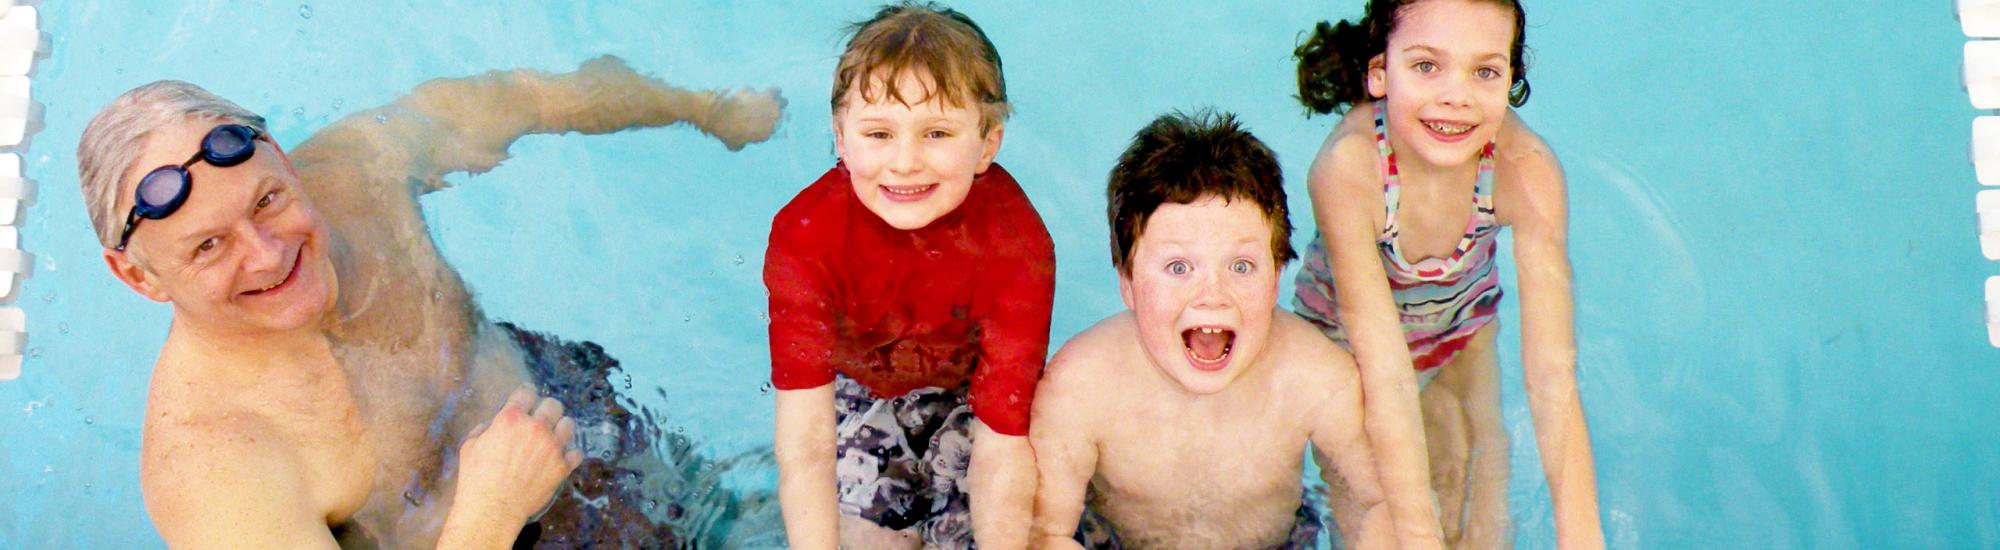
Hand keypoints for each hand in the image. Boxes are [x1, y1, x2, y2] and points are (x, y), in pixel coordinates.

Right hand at [453, 384, 583, 527]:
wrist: (493, 509)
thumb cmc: (476, 478)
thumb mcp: (471, 446)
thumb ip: (486, 428)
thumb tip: (495, 424)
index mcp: (511, 418)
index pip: (527, 392)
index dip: (526, 394)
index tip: (527, 398)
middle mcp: (536, 428)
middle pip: (553, 404)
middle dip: (547, 409)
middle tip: (542, 419)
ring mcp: (552, 447)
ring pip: (569, 424)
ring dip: (561, 428)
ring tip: (554, 436)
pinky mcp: (563, 466)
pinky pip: (576, 452)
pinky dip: (570, 454)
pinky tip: (562, 457)